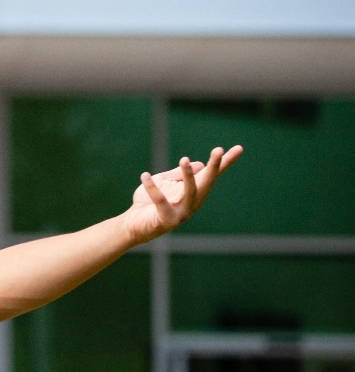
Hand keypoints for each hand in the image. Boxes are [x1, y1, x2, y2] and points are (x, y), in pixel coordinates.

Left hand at [121, 145, 242, 244]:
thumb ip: (178, 174)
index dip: (225, 162)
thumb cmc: (148, 201)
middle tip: (218, 150)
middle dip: (214, 167)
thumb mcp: (164, 182)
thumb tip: (198, 165)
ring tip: (184, 159)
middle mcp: (192, 202)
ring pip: (190, 192)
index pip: (211, 175)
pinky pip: (161, 202)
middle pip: (206, 182)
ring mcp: (182, 213)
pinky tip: (145, 176)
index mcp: (194, 191)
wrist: (133, 223)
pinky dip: (153, 189)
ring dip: (188, 175)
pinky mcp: (167, 220)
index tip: (239, 148)